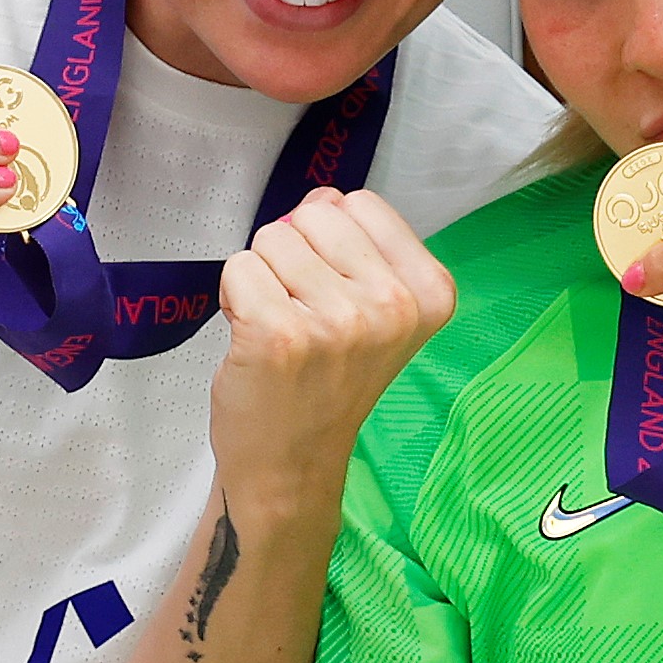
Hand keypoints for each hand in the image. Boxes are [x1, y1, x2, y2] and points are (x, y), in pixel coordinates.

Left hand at [211, 188, 455, 515]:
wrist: (292, 464)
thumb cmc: (327, 383)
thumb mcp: (371, 309)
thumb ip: (354, 243)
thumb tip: (322, 197)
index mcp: (429, 292)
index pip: (360, 204)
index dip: (331, 241)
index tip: (334, 292)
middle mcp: (393, 305)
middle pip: (315, 214)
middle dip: (295, 254)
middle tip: (302, 314)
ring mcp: (339, 321)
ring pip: (272, 237)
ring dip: (264, 277)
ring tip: (280, 329)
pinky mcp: (281, 334)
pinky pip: (238, 267)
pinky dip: (233, 297)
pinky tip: (253, 340)